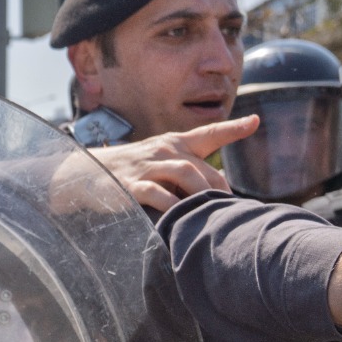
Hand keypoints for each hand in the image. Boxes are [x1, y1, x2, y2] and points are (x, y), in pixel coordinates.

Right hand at [86, 116, 258, 210]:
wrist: (87, 172)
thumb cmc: (132, 169)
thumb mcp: (160, 159)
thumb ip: (187, 167)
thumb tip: (219, 186)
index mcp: (174, 143)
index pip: (207, 133)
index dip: (232, 128)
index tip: (254, 122)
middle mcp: (163, 150)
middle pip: (201, 166)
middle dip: (219, 188)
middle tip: (231, 208)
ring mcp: (147, 167)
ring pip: (184, 174)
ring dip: (202, 193)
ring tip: (212, 212)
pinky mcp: (131, 185)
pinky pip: (157, 194)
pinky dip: (172, 207)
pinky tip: (180, 219)